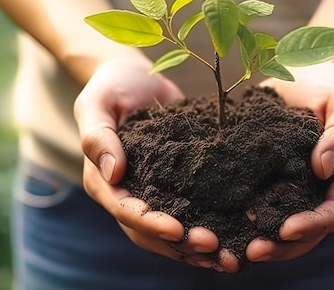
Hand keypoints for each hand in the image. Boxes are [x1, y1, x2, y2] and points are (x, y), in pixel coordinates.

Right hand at [74, 59, 239, 271]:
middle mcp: (127, 195)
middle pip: (150, 232)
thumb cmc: (112, 86)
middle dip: (181, 244)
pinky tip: (236, 239)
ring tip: (229, 256)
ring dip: (198, 248)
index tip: (178, 229)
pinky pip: (192, 214)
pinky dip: (211, 228)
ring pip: (172, 234)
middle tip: (214, 246)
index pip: (125, 210)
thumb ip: (97, 136)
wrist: (135, 78)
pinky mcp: (177, 187)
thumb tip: (114, 173)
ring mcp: (153, 194)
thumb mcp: (97, 102)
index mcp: (103, 182)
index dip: (150, 223)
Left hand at [247, 61, 333, 261]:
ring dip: (264, 242)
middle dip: (283, 247)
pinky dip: (246, 221)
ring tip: (235, 250)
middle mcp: (323, 189)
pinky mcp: (273, 180)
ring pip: (284, 227)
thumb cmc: (328, 83)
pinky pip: (262, 206)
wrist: (302, 70)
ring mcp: (297, 187)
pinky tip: (223, 226)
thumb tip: (323, 169)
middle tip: (252, 252)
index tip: (286, 229)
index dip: (313, 225)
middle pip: (309, 231)